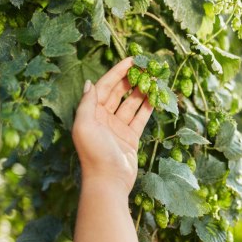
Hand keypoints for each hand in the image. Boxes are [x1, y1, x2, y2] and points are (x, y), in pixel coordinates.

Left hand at [72, 57, 153, 195]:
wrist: (108, 181)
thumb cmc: (94, 153)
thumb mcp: (84, 125)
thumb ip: (87, 103)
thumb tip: (90, 83)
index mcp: (91, 113)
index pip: (105, 86)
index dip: (117, 72)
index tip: (131, 59)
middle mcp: (104, 118)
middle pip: (119, 93)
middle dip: (132, 79)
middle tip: (146, 67)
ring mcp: (118, 128)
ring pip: (132, 104)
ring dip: (142, 91)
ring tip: (155, 79)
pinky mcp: (130, 138)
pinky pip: (140, 118)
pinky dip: (148, 108)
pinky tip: (157, 97)